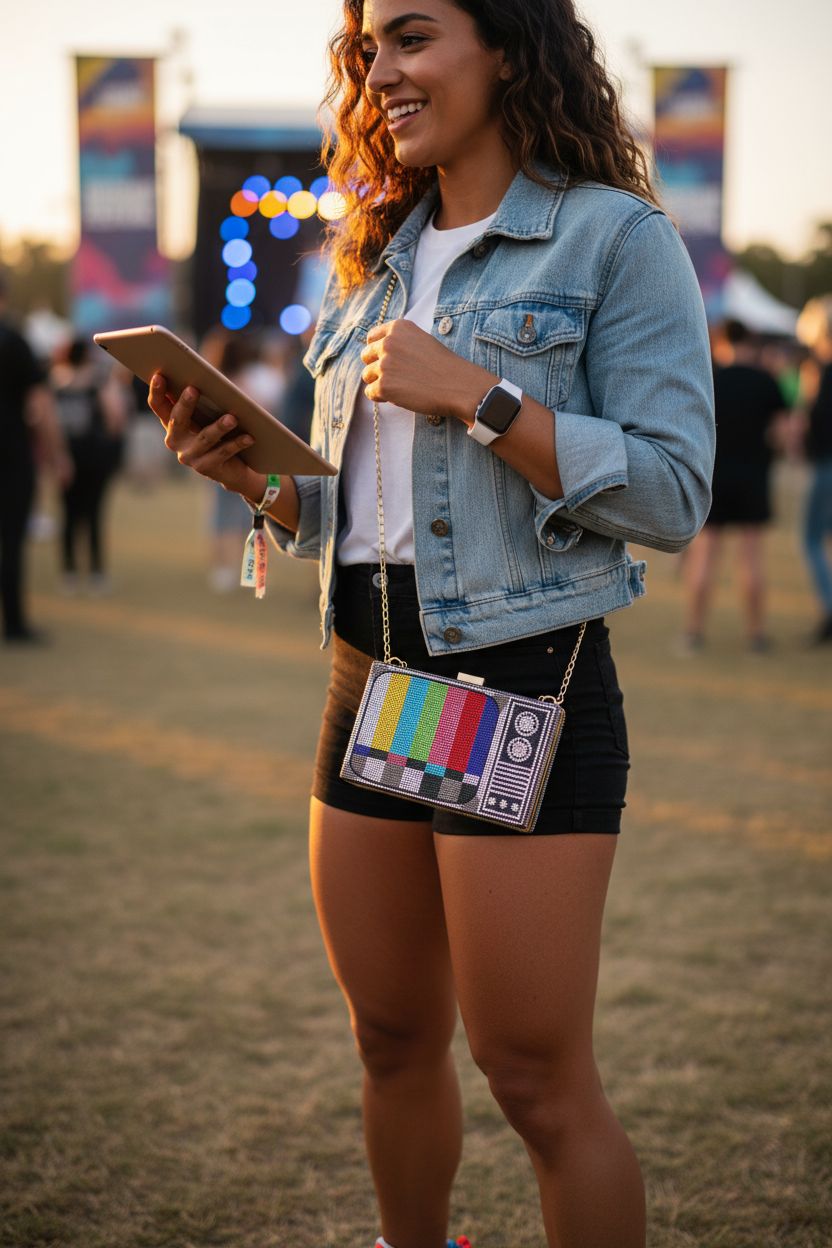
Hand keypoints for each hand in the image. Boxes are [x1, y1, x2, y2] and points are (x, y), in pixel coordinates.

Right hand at [147, 373, 260, 495]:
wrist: (231, 468)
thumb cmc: (218, 431)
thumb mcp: (208, 414)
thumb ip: (202, 400)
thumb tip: (206, 378)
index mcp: (171, 423)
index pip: (158, 406)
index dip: (156, 392)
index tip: (159, 376)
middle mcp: (175, 440)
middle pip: (178, 420)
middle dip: (185, 404)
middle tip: (193, 389)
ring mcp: (189, 456)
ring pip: (204, 438)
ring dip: (219, 427)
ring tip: (232, 418)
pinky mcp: (206, 468)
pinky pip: (223, 453)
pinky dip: (237, 443)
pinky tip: (249, 437)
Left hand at [361, 320, 493, 421]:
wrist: (459, 385)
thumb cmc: (444, 365)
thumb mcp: (421, 341)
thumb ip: (400, 342)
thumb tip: (378, 353)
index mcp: (398, 328)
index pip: (371, 337)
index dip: (377, 351)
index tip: (386, 360)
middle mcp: (388, 343)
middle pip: (365, 356)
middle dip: (376, 367)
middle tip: (394, 377)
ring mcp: (384, 365)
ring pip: (367, 375)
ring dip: (379, 383)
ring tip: (400, 388)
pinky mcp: (384, 386)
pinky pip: (370, 393)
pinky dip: (381, 397)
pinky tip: (398, 397)